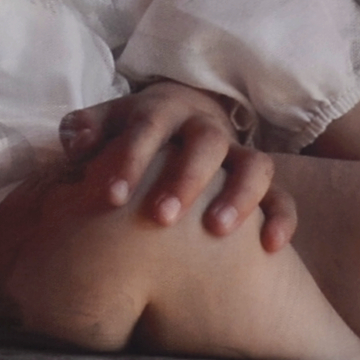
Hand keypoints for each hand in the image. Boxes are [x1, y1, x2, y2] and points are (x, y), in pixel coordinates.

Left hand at [59, 82, 296, 250]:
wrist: (181, 116)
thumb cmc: (132, 133)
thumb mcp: (105, 124)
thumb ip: (85, 130)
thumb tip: (76, 143)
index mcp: (163, 112)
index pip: (147, 128)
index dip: (130, 160)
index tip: (110, 198)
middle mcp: (206, 128)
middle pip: (206, 143)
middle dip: (185, 179)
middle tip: (161, 217)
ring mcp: (238, 154)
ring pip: (253, 165)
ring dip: (238, 196)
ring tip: (217, 232)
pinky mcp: (261, 181)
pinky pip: (283, 196)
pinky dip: (281, 218)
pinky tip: (271, 247)